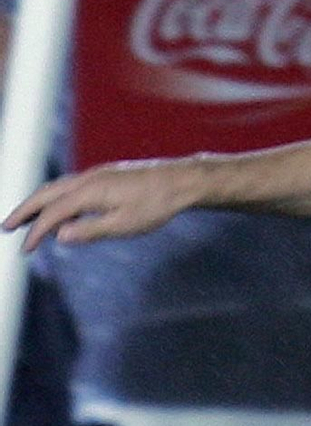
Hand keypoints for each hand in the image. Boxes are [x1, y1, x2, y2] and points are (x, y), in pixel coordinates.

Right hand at [4, 159, 200, 251]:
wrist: (179, 181)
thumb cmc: (155, 205)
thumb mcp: (124, 225)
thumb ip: (90, 231)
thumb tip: (60, 236)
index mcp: (88, 192)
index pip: (53, 214)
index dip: (36, 232)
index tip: (25, 250)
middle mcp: (86, 179)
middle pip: (45, 194)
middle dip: (24, 211)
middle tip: (6, 227)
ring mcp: (95, 175)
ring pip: (57, 188)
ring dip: (39, 203)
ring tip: (27, 221)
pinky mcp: (104, 176)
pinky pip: (71, 187)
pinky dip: (58, 199)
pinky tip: (62, 213)